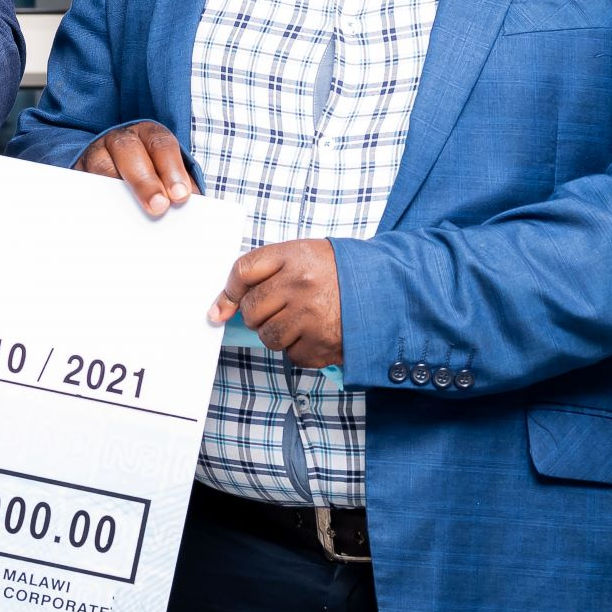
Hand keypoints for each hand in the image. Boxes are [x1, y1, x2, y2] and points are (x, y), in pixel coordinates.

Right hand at [75, 121, 193, 216]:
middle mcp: (120, 139)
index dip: (172, 169)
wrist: (118, 177)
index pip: (161, 144)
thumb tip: (192, 208)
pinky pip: (83, 181)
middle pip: (129, 150)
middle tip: (159, 206)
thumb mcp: (168, 177)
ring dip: (116, 187)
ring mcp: (96, 153)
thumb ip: (179, 189)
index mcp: (148, 135)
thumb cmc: (151, 179)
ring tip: (130, 214)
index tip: (180, 196)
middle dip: (145, 180)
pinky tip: (106, 214)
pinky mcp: (79, 172)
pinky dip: (94, 196)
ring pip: (101, 164)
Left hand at [210, 238, 342, 368]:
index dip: (229, 291)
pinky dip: (300, 349)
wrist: (391, 290)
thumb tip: (220, 310)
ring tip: (300, 321)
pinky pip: (292, 356)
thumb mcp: (305, 256)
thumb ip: (264, 273)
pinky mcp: (324, 345)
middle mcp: (301, 286)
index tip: (223, 307)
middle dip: (259, 314)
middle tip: (281, 308)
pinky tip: (317, 333)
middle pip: (251, 310)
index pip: (242, 271)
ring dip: (278, 333)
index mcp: (295, 257)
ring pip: (268, 337)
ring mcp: (313, 317)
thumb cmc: (341, 273)